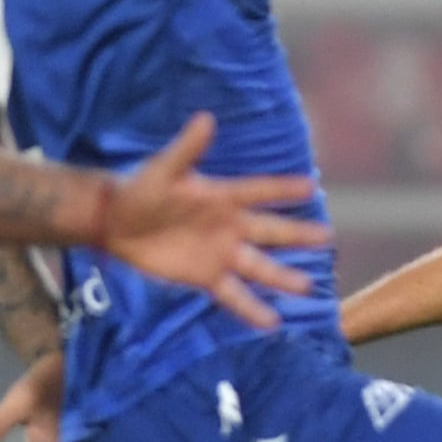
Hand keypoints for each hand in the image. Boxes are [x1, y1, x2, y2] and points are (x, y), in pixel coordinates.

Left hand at [101, 114, 328, 330]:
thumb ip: (187, 149)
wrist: (115, 222)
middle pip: (271, 232)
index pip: (260, 192)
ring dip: (282, 278)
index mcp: (223, 198)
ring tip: (305, 288)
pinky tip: (271, 323)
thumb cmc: (140, 190)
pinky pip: (234, 295)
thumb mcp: (163, 169)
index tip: (311, 187)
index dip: (283, 190)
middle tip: (326, 237)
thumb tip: (205, 119)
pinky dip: (252, 309)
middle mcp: (230, 227)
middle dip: (298, 235)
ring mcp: (221, 254)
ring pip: (259, 267)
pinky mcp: (206, 277)